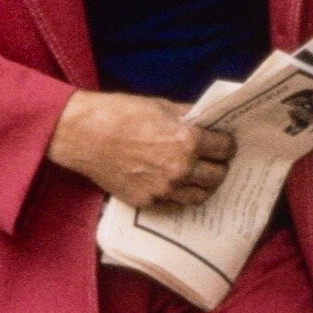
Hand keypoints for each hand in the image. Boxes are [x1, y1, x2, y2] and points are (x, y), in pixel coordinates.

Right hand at [46, 90, 235, 208]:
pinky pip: (176, 206)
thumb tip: (208, 121)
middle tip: (215, 160)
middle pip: (217, 175)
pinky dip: (181, 197)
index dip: (227, 144)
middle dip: (220, 166)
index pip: (225, 149)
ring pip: (200, 196)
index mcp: (187, 141)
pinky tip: (179, 186)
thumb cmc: (122, 114)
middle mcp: (179, 169)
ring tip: (200, 176)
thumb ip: (189, 117)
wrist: (85, 134)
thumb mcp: (162, 106)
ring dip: (204, 185)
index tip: (224, 143)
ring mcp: (163, 189)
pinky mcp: (146, 202)